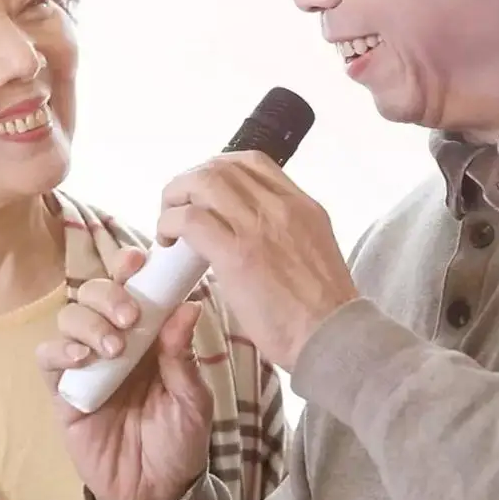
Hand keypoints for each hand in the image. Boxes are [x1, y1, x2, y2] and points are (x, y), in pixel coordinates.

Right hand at [36, 249, 212, 499]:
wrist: (156, 494)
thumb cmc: (179, 440)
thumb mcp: (192, 399)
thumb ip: (184, 356)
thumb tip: (190, 306)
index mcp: (147, 334)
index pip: (132, 287)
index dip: (129, 267)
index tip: (138, 260)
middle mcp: (113, 339)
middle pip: (93, 292)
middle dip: (108, 293)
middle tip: (130, 315)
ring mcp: (85, 364)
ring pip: (69, 317)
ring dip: (88, 321)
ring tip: (113, 348)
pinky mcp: (64, 391)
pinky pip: (48, 358)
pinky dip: (60, 350)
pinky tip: (82, 359)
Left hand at [156, 150, 356, 369]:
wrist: (332, 338)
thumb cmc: (322, 308)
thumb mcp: (313, 248)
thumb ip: (283, 231)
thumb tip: (245, 229)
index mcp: (300, 204)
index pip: (252, 162)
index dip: (218, 169)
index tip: (203, 191)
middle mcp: (279, 206)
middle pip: (220, 167)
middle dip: (189, 181)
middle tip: (177, 206)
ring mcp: (258, 227)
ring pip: (202, 183)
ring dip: (175, 197)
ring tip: (167, 222)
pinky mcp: (236, 254)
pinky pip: (190, 219)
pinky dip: (170, 223)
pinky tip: (167, 240)